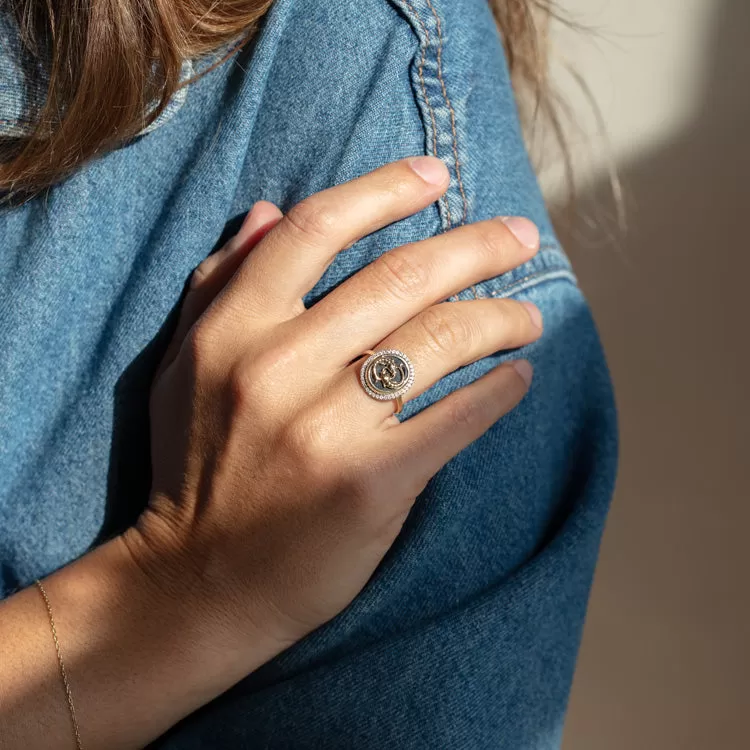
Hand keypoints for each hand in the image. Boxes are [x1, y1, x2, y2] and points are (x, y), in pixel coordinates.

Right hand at [125, 156, 542, 656]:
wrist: (199, 582)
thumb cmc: (196, 469)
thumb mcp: (184, 367)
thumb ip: (219, 284)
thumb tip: (267, 210)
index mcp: (232, 329)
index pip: (316, 230)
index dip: (383, 190)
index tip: (436, 177)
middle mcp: (279, 365)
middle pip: (400, 277)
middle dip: (476, 247)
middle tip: (522, 237)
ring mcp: (327, 425)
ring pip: (439, 339)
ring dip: (500, 318)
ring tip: (529, 316)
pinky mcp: (370, 482)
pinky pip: (454, 417)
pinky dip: (499, 390)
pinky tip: (520, 377)